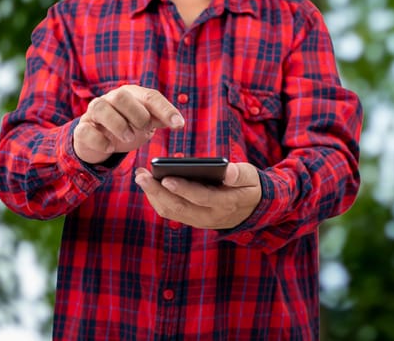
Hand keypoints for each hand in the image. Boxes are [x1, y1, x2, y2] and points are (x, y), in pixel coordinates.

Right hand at [73, 85, 184, 163]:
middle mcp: (112, 99)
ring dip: (119, 125)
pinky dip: (100, 140)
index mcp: (132, 95)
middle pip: (122, 96)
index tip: (179, 125)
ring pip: (100, 107)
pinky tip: (110, 147)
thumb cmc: (128, 126)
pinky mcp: (82, 129)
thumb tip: (178, 122)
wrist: (98, 139)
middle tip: (144, 130)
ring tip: (129, 138)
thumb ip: (160, 119)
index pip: (151, 96)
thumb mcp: (146, 122)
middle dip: (137, 115)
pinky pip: (86, 130)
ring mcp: (94, 112)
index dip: (166, 110)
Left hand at [134, 162, 261, 229]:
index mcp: (226, 203)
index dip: (183, 189)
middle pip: (179, 207)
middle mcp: (211, 216)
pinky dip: (158, 199)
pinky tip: (150, 185)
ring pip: (172, 212)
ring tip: (141, 177)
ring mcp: (200, 221)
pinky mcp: (192, 221)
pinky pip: (171, 213)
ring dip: (153, 196)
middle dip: (157, 191)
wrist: (252, 209)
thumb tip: (227, 171)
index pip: (201, 197)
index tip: (166, 178)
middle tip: (141, 175)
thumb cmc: (248, 186)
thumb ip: (239, 174)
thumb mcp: (251, 176)